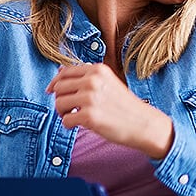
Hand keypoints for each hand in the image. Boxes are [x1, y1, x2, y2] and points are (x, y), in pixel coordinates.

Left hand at [46, 64, 174, 158]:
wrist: (143, 123)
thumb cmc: (125, 106)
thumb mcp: (108, 83)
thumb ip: (87, 77)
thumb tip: (59, 73)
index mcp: (97, 70)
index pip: (65, 71)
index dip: (55, 82)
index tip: (52, 92)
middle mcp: (92, 81)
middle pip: (59, 87)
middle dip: (60, 99)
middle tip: (69, 109)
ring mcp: (90, 98)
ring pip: (59, 103)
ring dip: (63, 113)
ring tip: (74, 117)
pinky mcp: (89, 116)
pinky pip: (65, 120)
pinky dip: (69, 125)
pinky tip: (79, 125)